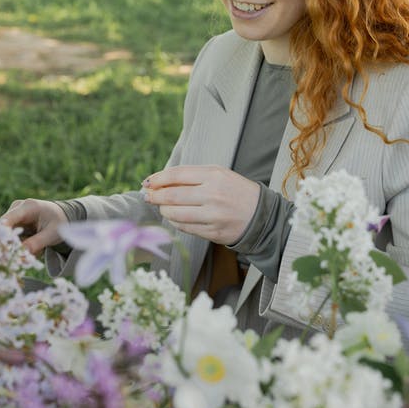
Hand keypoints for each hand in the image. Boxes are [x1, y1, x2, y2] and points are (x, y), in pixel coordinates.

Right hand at [0, 199, 66, 254]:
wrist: (62, 215)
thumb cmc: (59, 221)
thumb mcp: (52, 233)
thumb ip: (36, 243)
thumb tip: (20, 255)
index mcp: (28, 206)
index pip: (7, 220)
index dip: (3, 233)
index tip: (6, 247)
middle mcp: (17, 208)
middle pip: (4, 228)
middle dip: (12, 244)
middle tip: (24, 255)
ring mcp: (14, 215)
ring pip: (7, 235)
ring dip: (18, 245)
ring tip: (37, 247)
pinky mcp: (14, 222)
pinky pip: (11, 236)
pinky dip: (21, 244)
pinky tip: (35, 244)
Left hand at [142, 165, 259, 244]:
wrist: (261, 215)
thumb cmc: (235, 191)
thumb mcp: (219, 174)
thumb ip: (192, 175)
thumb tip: (160, 180)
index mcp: (214, 176)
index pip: (177, 175)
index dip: (158, 179)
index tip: (147, 182)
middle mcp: (213, 195)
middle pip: (173, 195)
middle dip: (155, 196)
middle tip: (147, 196)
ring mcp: (213, 216)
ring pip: (176, 214)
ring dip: (163, 210)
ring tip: (161, 207)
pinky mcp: (213, 233)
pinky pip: (186, 228)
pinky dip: (175, 222)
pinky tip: (174, 217)